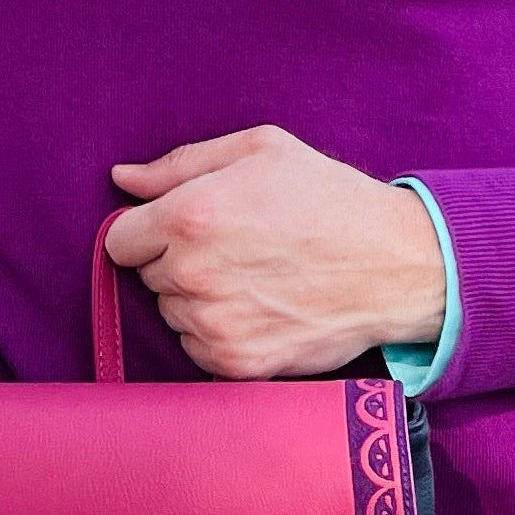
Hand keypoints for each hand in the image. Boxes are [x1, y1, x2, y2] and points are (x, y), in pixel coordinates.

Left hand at [105, 127, 447, 378]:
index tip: (185, 227)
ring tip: (253, 277)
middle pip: (147, 276)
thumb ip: (178, 164)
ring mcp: (214, 324)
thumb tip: (121, 179)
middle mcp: (193, 274)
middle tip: (234, 248)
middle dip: (177, 261)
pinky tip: (260, 308)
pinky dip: (219, 332)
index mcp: (190, 216)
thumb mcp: (259, 151)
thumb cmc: (328, 198)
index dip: (150, 230)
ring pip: (171, 313)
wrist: (394, 265)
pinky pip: (197, 348)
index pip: (119, 240)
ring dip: (197, 299)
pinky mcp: (236, 364)